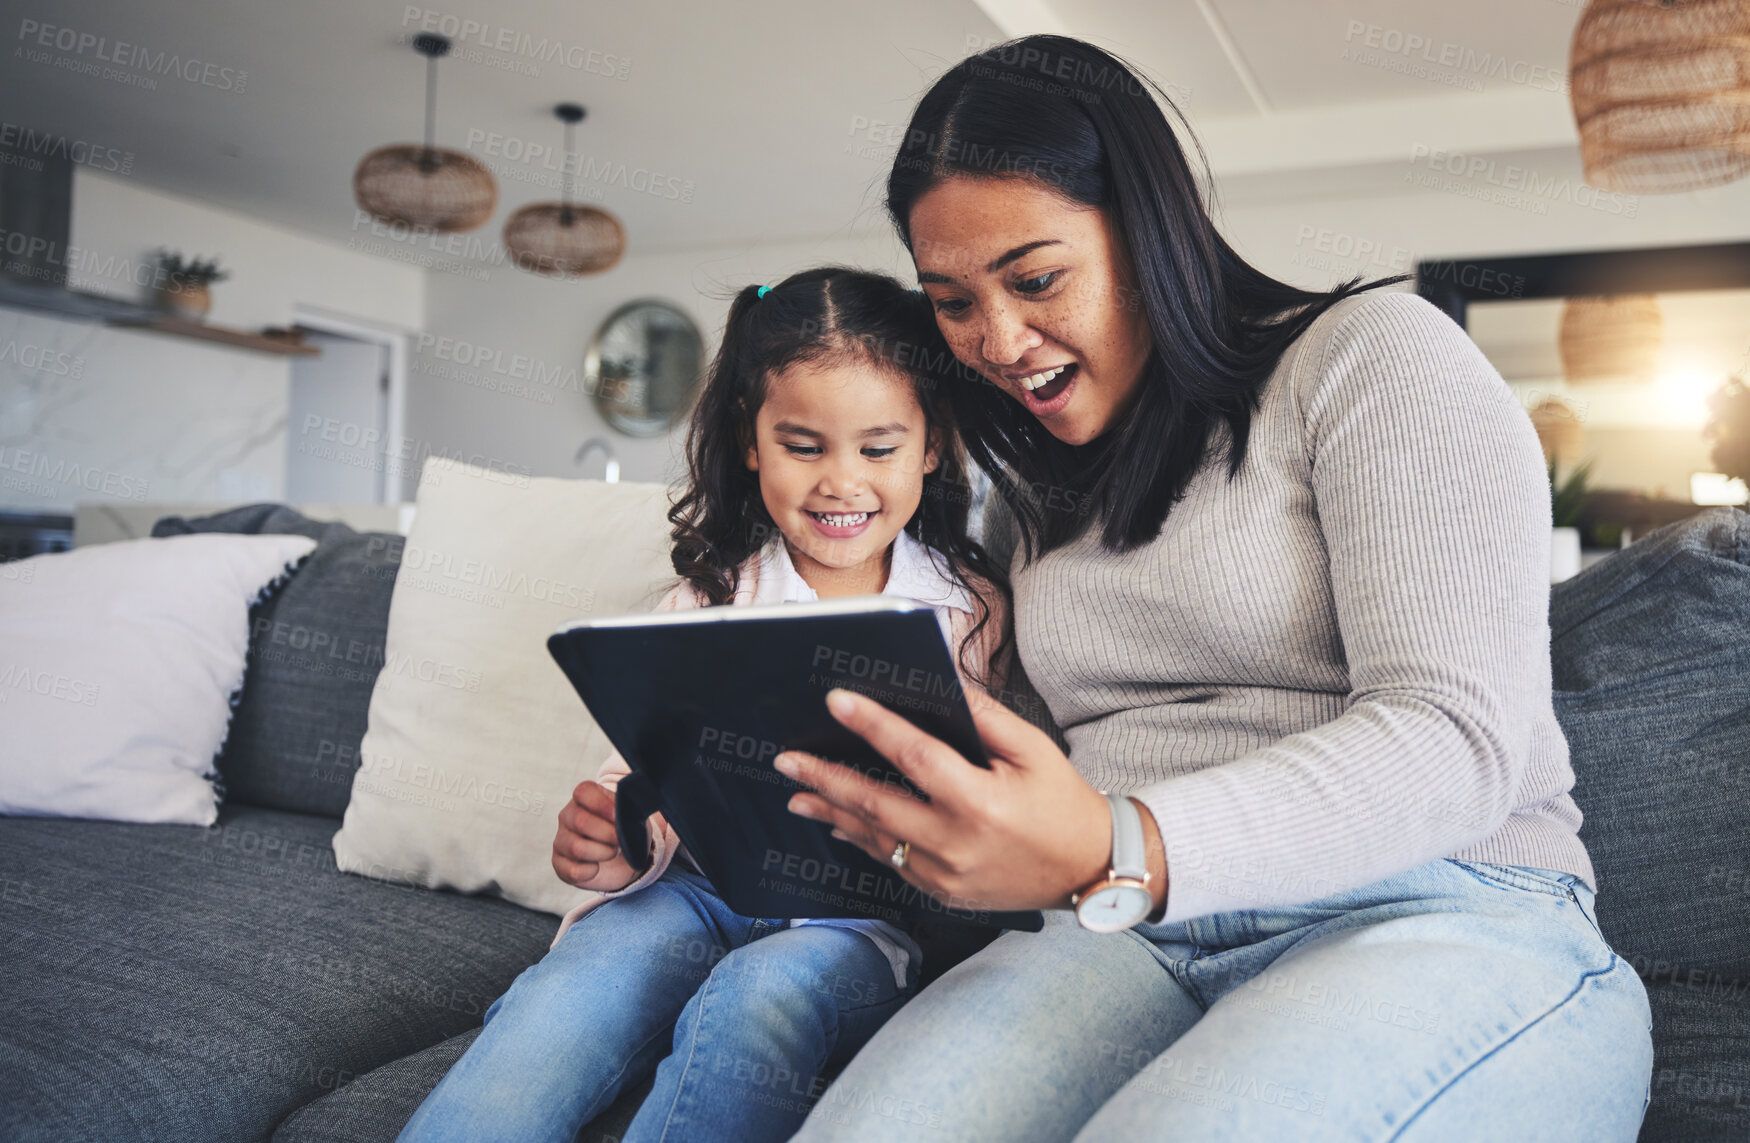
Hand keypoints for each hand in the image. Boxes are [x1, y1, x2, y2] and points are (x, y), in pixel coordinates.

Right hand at [551, 780, 638, 892]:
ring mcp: (561, 840)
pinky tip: (597, 867)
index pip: (584, 792)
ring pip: (576, 848)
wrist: (619, 857)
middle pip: (580, 821)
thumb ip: (628, 808)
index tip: (619, 815)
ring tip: (613, 852)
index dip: (603, 804)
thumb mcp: (628, 814)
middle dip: (608, 833)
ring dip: (603, 853)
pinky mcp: (560, 864)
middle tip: (621, 840)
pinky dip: (590, 872)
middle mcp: (567, 816)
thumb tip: (629, 811)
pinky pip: (573, 870)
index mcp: (584, 799)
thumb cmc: (622, 829)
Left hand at [776, 688, 1130, 912]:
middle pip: (876, 804)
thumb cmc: (1062, 803)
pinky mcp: (942, 893)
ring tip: (797, 793)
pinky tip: (839, 822)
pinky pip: (891, 862)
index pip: (913, 755)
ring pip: (875, 838)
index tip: (837, 701)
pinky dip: (862, 839)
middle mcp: (956, 842)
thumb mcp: (1034, 751)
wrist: (1088, 870)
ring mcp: (945, 874)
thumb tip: (944, 684)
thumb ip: (986, 718)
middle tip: (788, 759)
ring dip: (832, 812)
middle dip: (826, 778)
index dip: (873, 725)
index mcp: (980, 802)